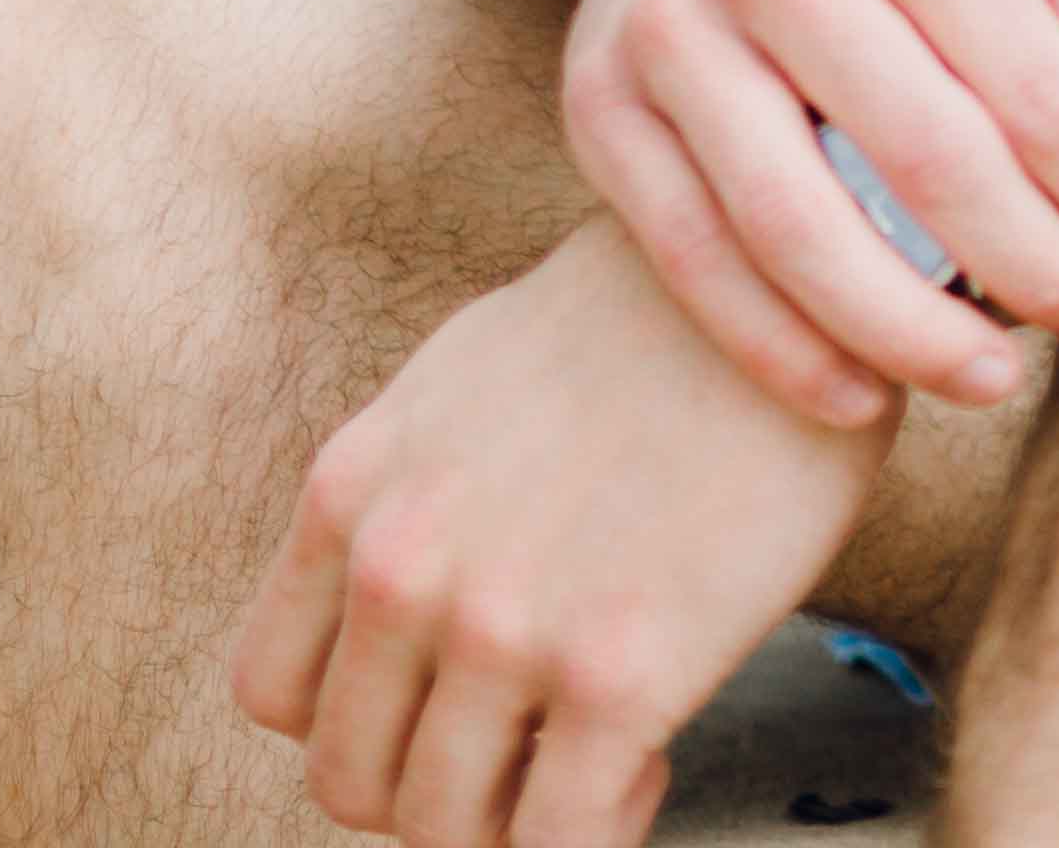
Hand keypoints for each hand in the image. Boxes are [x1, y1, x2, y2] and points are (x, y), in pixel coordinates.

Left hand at [228, 207, 878, 847]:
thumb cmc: (639, 317)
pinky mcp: (615, 678)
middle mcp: (400, 566)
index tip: (439, 700)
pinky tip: (650, 756)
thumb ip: (405, 497)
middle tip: (526, 737)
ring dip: (517, 815)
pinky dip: (595, 835)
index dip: (362, 717)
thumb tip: (395, 602)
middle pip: (353, 782)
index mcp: (351, 488)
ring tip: (597, 745)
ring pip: (444, 832)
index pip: (274, 693)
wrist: (784, 268)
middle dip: (438, 780)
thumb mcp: (458, 380)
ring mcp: (502, 628)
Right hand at [559, 0, 1058, 421]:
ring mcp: (671, 27)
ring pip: (796, 227)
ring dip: (910, 334)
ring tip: (997, 380)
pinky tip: (869, 396)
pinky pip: (693, 259)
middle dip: (1034, 270)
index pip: (1036, 78)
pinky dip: (781, 352)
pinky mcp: (601, 104)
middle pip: (923, 159)